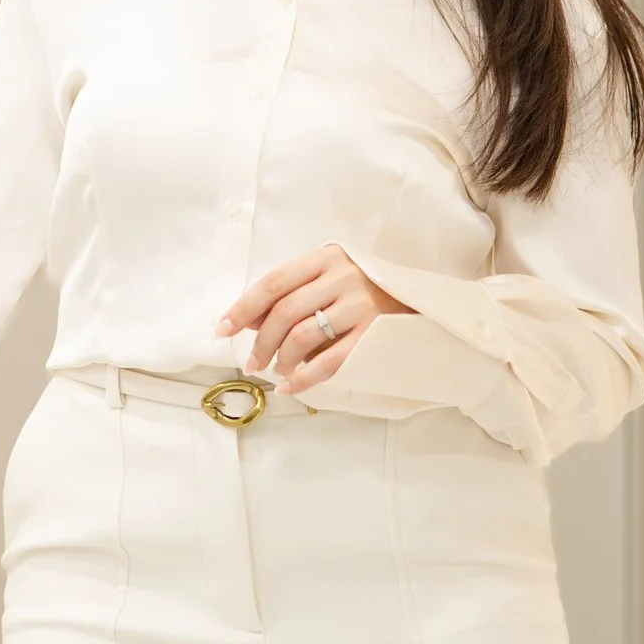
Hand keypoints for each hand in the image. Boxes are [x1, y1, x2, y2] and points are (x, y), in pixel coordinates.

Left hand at [213, 242, 412, 395]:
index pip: (272, 283)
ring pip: (303, 336)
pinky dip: (304, 377)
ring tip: (276, 371)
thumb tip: (248, 320)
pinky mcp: (375, 333)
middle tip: (251, 362)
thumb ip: (290, 294)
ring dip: (281, 359)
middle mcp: (341, 276)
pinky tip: (291, 385)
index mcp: (324, 258)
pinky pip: (330, 361)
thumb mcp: (327, 279)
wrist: (422, 299)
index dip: (242, 308)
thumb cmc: (364, 289)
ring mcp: (360, 304)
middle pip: (284, 312)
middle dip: (260, 342)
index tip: (222, 330)